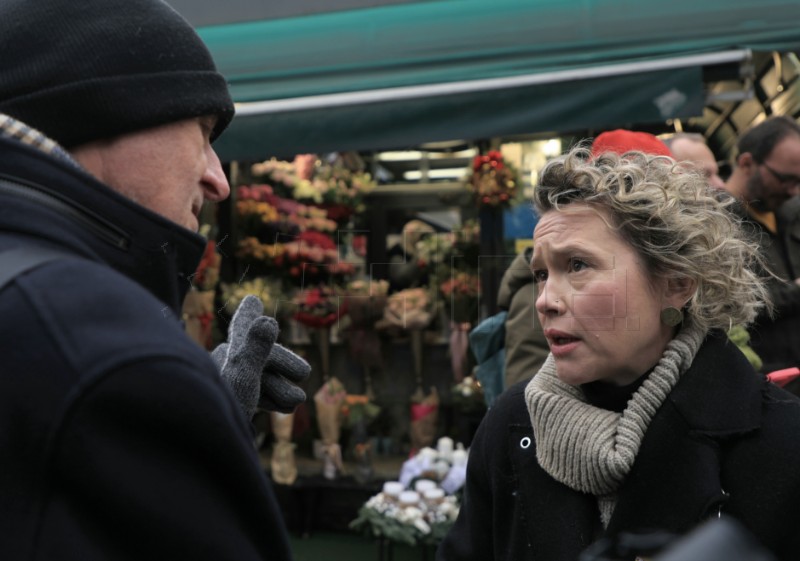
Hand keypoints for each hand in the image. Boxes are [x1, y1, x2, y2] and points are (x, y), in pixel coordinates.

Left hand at [212, 295, 309, 416]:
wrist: (199, 456)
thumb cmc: (218, 412)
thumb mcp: (242, 378)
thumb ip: (256, 349)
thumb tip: (268, 321)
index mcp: (224, 356)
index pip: (241, 330)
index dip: (249, 316)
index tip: (253, 299)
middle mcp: (223, 369)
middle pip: (260, 357)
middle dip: (282, 365)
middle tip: (304, 373)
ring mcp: (228, 389)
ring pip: (261, 379)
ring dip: (280, 388)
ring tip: (294, 404)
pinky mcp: (231, 409)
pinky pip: (255, 396)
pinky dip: (271, 399)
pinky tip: (285, 409)